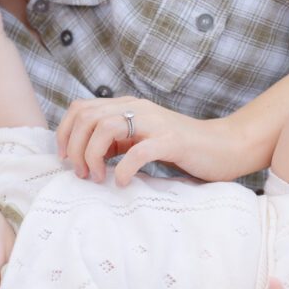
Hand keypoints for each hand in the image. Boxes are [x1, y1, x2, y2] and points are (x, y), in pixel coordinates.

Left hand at [56, 96, 241, 185]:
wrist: (224, 147)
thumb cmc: (180, 148)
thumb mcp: (139, 139)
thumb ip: (114, 141)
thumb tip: (83, 155)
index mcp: (127, 106)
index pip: (81, 108)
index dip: (64, 133)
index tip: (65, 159)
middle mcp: (137, 108)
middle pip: (87, 117)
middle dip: (75, 148)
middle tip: (82, 173)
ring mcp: (154, 122)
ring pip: (106, 127)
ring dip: (93, 155)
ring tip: (98, 177)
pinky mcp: (172, 141)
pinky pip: (138, 151)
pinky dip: (123, 168)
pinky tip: (121, 182)